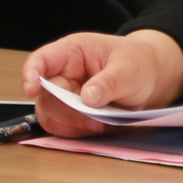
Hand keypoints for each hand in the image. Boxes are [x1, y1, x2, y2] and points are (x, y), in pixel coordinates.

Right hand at [21, 30, 182, 137]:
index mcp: (73, 52)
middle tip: (92, 118)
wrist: (151, 77)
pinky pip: (62, 126)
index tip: (31, 90)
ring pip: (50, 114)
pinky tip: (97, 127)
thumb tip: (87, 98)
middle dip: (66, 110)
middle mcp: (64, 72)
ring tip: (98, 125)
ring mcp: (66, 93)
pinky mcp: (72, 111)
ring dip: (71, 124)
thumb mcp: (129, 69)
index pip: (41, 60)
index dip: (31, 74)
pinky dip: (76, 131)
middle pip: (45, 95)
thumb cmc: (138, 63)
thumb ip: (109, 82)